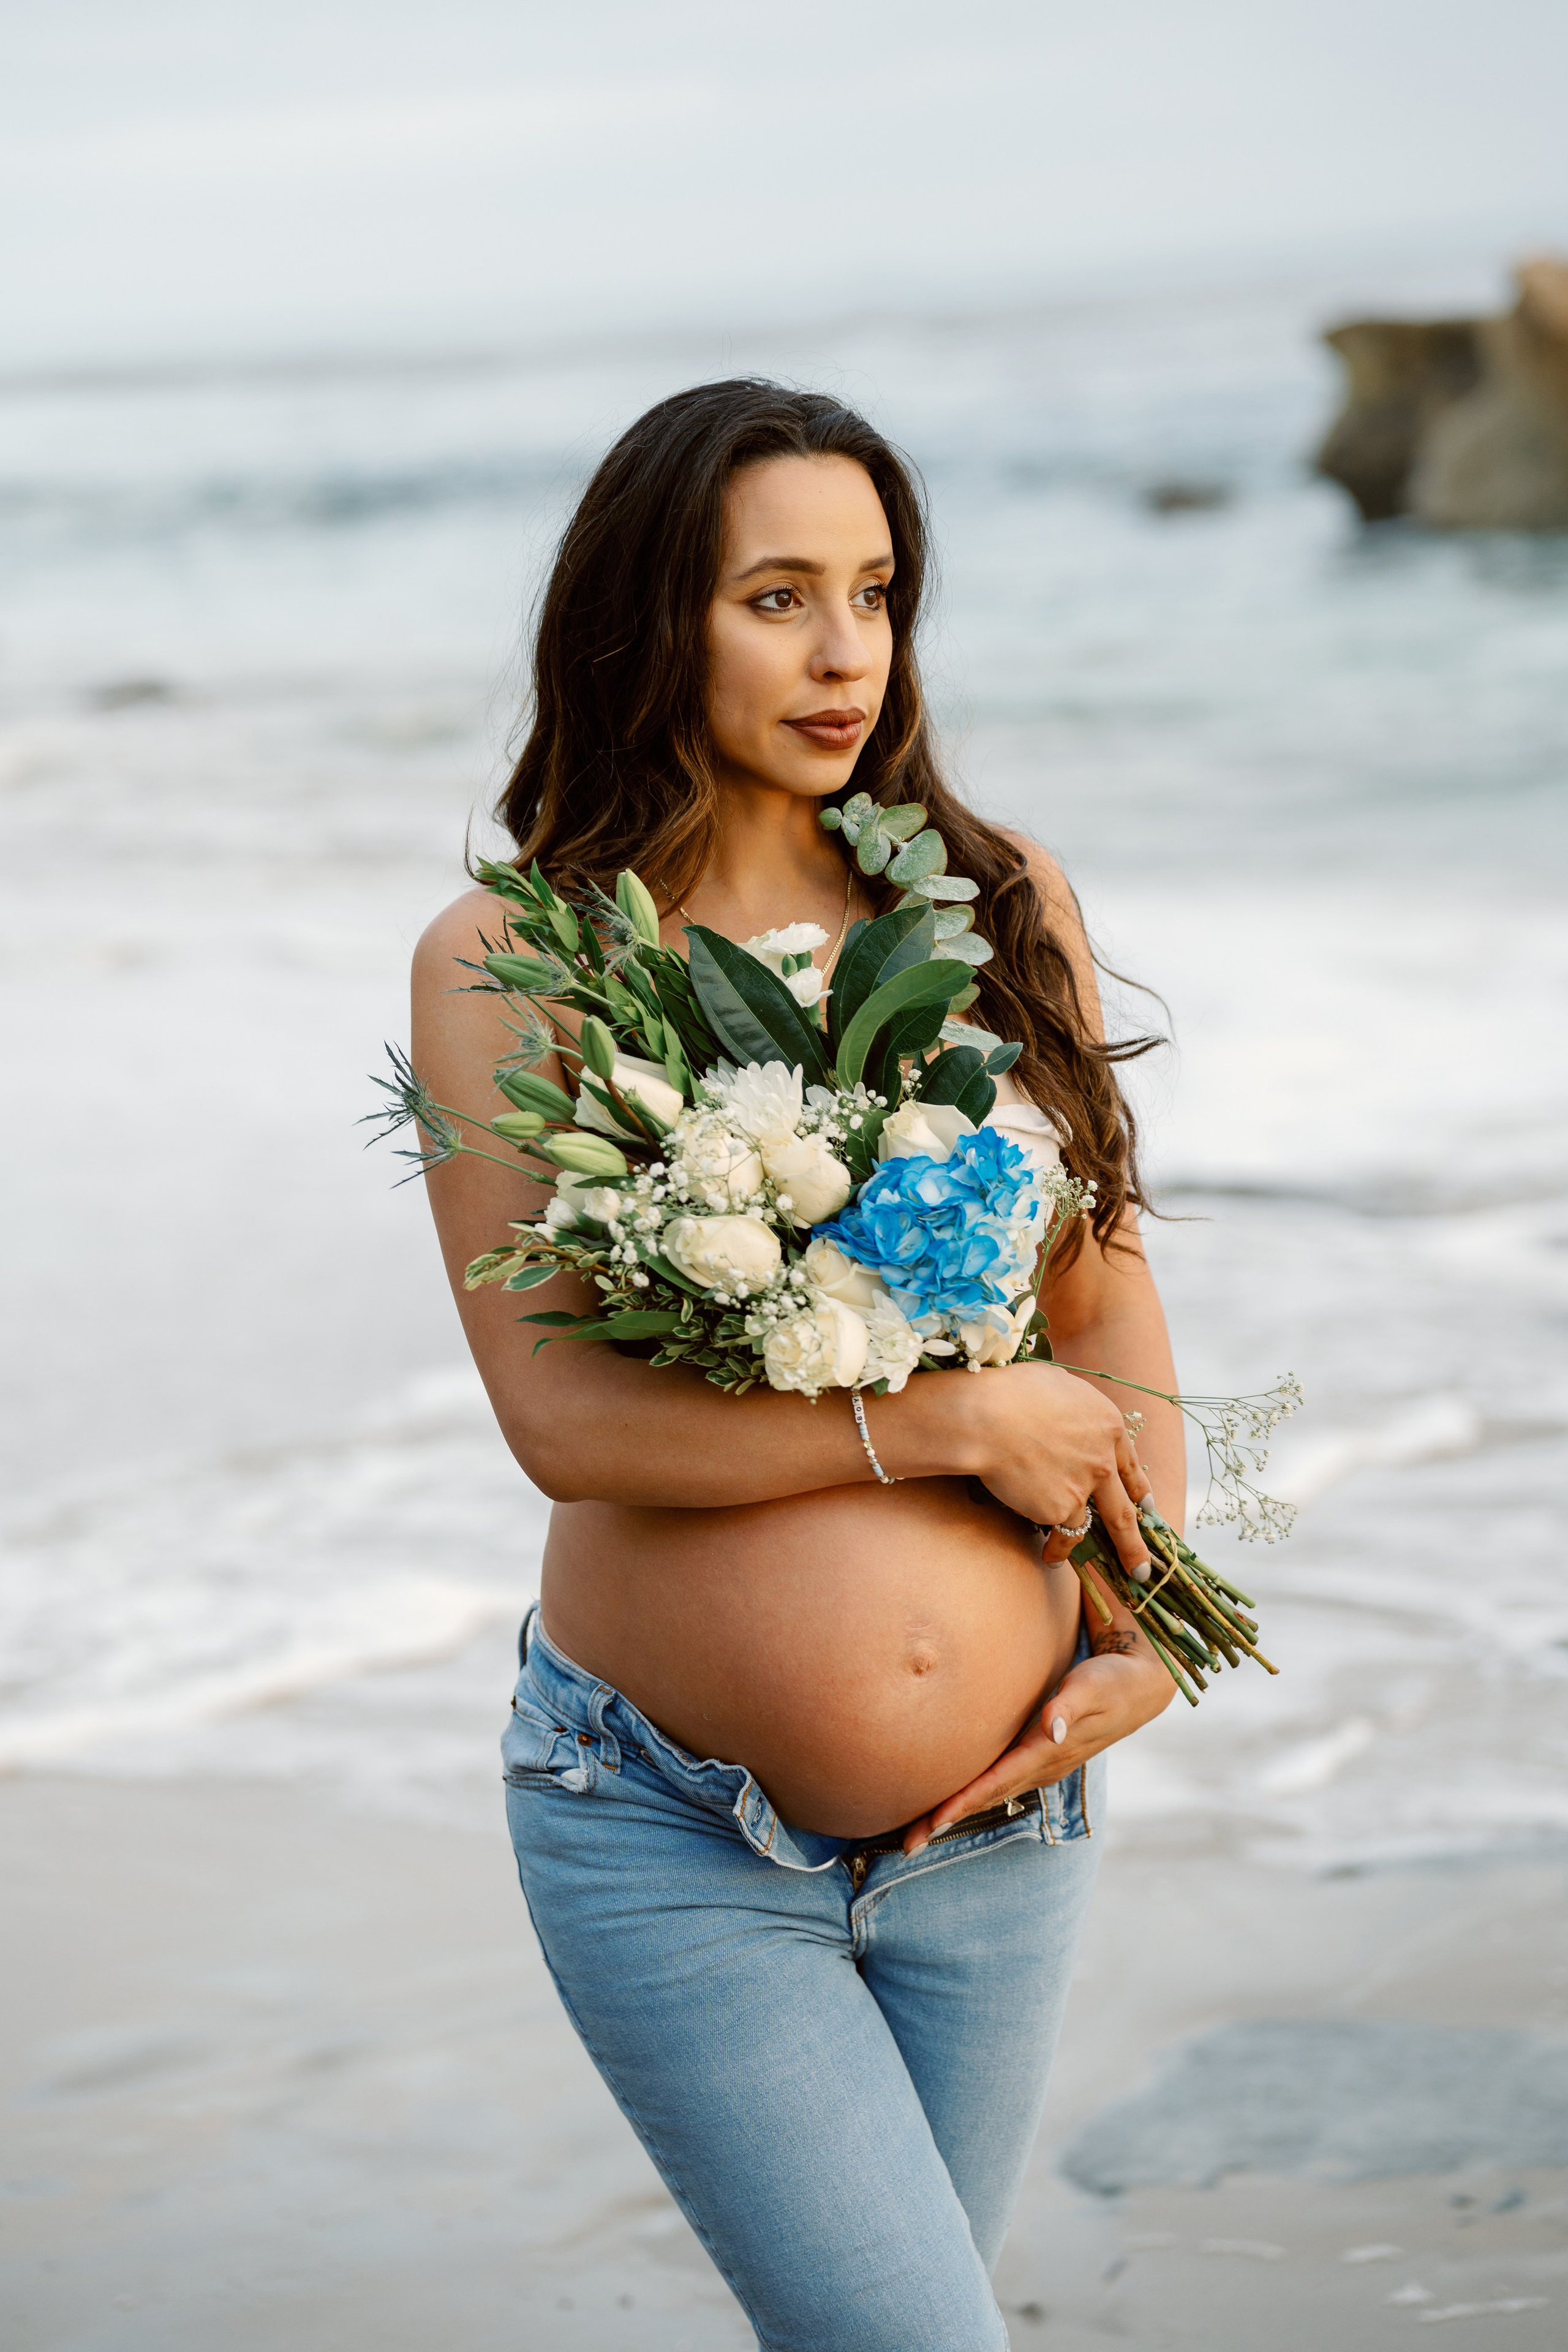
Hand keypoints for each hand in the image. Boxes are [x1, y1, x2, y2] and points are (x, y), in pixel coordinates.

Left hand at [901, 1634, 1173, 1855]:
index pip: (997, 1782)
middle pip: (984, 1798)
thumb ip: (1070, 1705)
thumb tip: (1050, 1727)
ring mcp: (1037, 1766)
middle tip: (903, 1846)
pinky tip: (946, 1802)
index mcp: (1046, 1753)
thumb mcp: (1093, 1687)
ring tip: (913, 1834)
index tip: (932, 1822)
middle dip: (944, 1821)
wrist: (1138, 1687)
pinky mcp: (1034, 1756)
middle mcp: (1039, 1767)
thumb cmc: (1110, 1680)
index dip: (963, 1802)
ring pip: (987, 1794)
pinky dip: (967, 1795)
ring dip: (951, 1813)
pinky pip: (994, 1781)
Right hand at [959, 1361, 1153, 1581]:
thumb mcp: (1060, 1386)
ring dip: (1115, 1554)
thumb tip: (1071, 1416)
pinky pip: (1062, 1533)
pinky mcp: (1060, 1508)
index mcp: (1108, 1426)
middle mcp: (1104, 1459)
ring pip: (1100, 1527)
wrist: (987, 1417)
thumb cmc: (1012, 1392)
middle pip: (1126, 1507)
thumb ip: (1076, 1410)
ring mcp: (1085, 1486)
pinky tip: (1050, 1557)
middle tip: (1145, 1566)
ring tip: (1118, 1576)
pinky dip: (1056, 1548)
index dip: (1138, 1489)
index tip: (1146, 1507)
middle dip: (1137, 1541)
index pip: (1130, 1465)